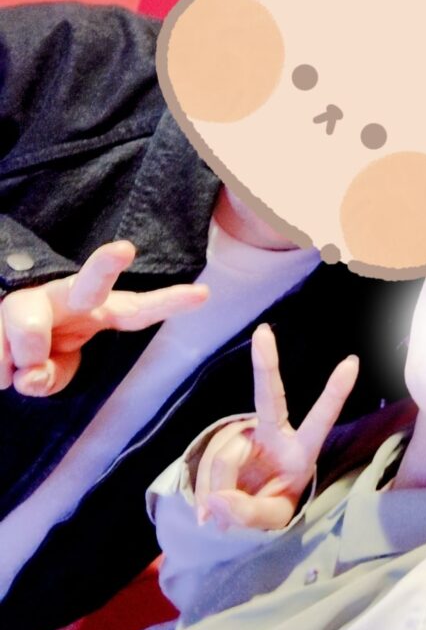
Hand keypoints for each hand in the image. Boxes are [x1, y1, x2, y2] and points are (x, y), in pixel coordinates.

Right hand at [0, 240, 208, 395]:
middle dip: (106, 265)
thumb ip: (49, 379)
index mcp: (95, 312)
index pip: (136, 309)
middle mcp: (67, 297)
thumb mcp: (51, 375)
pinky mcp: (1, 303)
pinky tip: (1, 364)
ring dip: (24, 356)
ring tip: (13, 370)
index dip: (167, 302)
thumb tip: (30, 375)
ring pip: (30, 323)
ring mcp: (31, 298)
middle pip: (90, 281)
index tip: (202, 294)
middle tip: (124, 250)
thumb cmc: (34, 355)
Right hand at [195, 323, 358, 529]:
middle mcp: (275, 435)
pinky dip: (206, 493)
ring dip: (219, 493)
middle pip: (269, 397)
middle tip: (263, 333)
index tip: (352, 362)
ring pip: (226, 460)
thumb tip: (217, 502)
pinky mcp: (222, 444)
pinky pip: (208, 470)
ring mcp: (246, 435)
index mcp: (300, 452)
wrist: (243, 507)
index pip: (320, 421)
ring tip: (224, 514)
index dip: (334, 394)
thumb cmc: (270, 505)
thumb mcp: (270, 518)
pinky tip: (211, 509)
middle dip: (266, 364)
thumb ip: (248, 514)